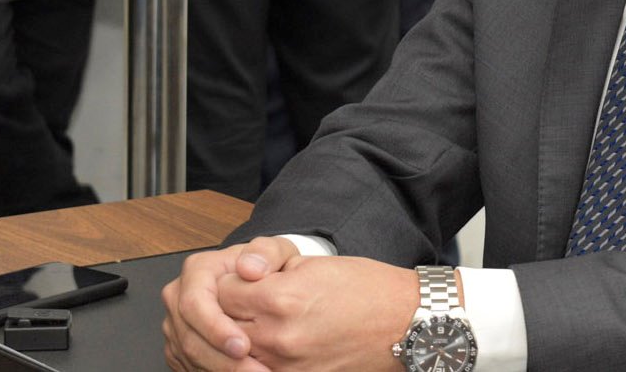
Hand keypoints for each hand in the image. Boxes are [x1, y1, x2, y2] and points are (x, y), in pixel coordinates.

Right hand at [162, 237, 294, 371]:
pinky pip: (189, 365)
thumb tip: (250, 267)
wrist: (257, 280)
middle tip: (253, 370)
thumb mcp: (276, 251)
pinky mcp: (179, 345)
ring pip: (189, 355)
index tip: (244, 346)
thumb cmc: (266, 266)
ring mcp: (176, 324)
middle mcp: (179, 297)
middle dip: (221, 358)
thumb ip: (267, 252)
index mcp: (197, 271)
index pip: (195, 303)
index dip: (216, 328)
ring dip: (219, 370)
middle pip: (189, 336)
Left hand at [162, 237, 418, 371]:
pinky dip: (254, 361)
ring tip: (250, 327)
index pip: (222, 291)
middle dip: (226, 311)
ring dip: (235, 340)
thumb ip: (271, 268)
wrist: (403, 323)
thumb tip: (241, 273)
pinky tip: (265, 349)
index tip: (239, 279)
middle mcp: (276, 337)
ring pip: (233, 355)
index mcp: (279, 299)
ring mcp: (283, 366)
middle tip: (240, 302)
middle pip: (222, 325)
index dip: (229, 281)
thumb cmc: (367, 289)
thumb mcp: (315, 263)